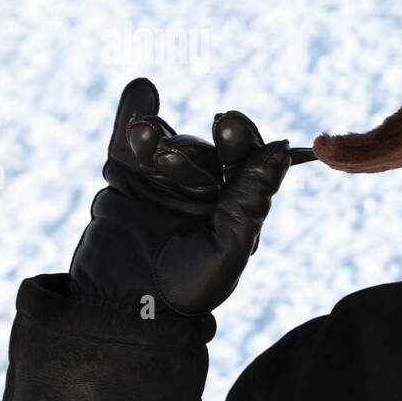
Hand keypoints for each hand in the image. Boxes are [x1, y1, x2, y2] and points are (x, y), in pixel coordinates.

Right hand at [67, 78, 292, 316]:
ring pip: (168, 147)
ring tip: (149, 135)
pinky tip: (141, 89)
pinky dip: (132, 117)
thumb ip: (249, 201)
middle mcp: (204, 188)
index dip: (245, 144)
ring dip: (161, 137)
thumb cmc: (186, 290)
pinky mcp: (125, 179)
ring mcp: (163, 181)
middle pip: (208, 153)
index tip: (235, 126)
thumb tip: (279, 150)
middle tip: (222, 123)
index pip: (246, 165)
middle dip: (210, 141)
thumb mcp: (226, 249)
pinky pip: (128, 144)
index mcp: (236, 205)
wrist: (122, 311)